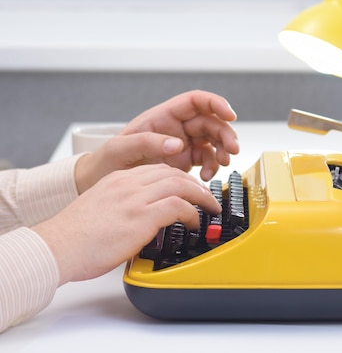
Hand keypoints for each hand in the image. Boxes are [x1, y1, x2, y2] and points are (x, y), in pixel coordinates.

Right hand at [33, 164, 217, 284]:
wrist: (56, 247)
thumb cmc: (74, 238)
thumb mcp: (101, 210)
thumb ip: (125, 207)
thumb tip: (145, 221)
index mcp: (118, 180)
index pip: (158, 170)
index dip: (180, 178)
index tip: (190, 190)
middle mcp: (128, 184)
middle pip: (173, 173)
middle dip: (196, 185)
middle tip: (207, 198)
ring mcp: (135, 198)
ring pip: (180, 184)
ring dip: (201, 197)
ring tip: (209, 209)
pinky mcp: (141, 216)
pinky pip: (178, 205)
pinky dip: (192, 212)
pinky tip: (195, 222)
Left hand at [75, 90, 239, 192]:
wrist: (101, 183)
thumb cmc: (106, 162)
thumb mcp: (120, 149)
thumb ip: (148, 142)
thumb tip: (178, 144)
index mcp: (162, 116)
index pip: (196, 101)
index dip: (216, 104)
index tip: (229, 114)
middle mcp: (176, 128)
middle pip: (211, 122)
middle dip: (225, 133)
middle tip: (232, 149)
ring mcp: (182, 145)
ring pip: (213, 141)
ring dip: (222, 151)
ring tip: (222, 164)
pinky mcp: (184, 162)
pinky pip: (207, 160)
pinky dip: (212, 168)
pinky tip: (206, 177)